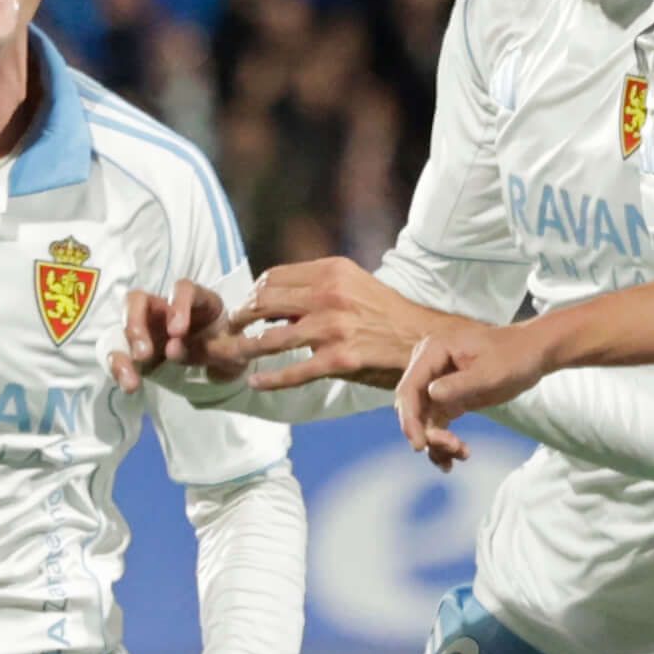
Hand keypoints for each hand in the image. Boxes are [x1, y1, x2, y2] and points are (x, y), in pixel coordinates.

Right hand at [110, 280, 235, 387]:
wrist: (222, 368)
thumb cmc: (227, 350)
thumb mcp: (232, 351)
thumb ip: (215, 349)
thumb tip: (177, 350)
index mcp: (197, 301)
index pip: (184, 290)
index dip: (178, 306)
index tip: (177, 331)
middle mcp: (167, 308)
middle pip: (139, 300)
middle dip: (136, 324)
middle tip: (144, 354)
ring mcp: (148, 326)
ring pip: (124, 323)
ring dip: (125, 347)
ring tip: (133, 374)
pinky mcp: (136, 348)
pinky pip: (119, 353)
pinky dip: (120, 368)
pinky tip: (130, 385)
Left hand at [228, 256, 446, 389]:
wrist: (423, 338)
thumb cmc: (385, 312)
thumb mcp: (353, 284)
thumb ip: (316, 287)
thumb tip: (276, 300)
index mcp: (331, 271)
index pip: (272, 277)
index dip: (252, 294)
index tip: (246, 307)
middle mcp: (329, 295)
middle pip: (263, 303)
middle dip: (240, 319)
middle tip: (231, 330)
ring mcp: (332, 328)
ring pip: (270, 340)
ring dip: (243, 350)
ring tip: (230, 355)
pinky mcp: (339, 360)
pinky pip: (292, 372)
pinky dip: (269, 379)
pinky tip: (255, 381)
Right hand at [393, 321, 551, 469]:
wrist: (532, 354)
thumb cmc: (515, 356)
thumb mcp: (490, 372)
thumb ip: (460, 384)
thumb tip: (431, 395)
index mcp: (433, 351)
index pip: (409, 388)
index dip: (409, 418)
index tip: (419, 445)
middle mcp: (429, 366)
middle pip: (413, 407)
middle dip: (426, 432)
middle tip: (452, 447)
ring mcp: (436, 383)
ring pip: (423, 420)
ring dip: (437, 442)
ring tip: (461, 453)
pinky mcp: (446, 397)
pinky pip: (436, 424)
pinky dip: (443, 442)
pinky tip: (456, 456)